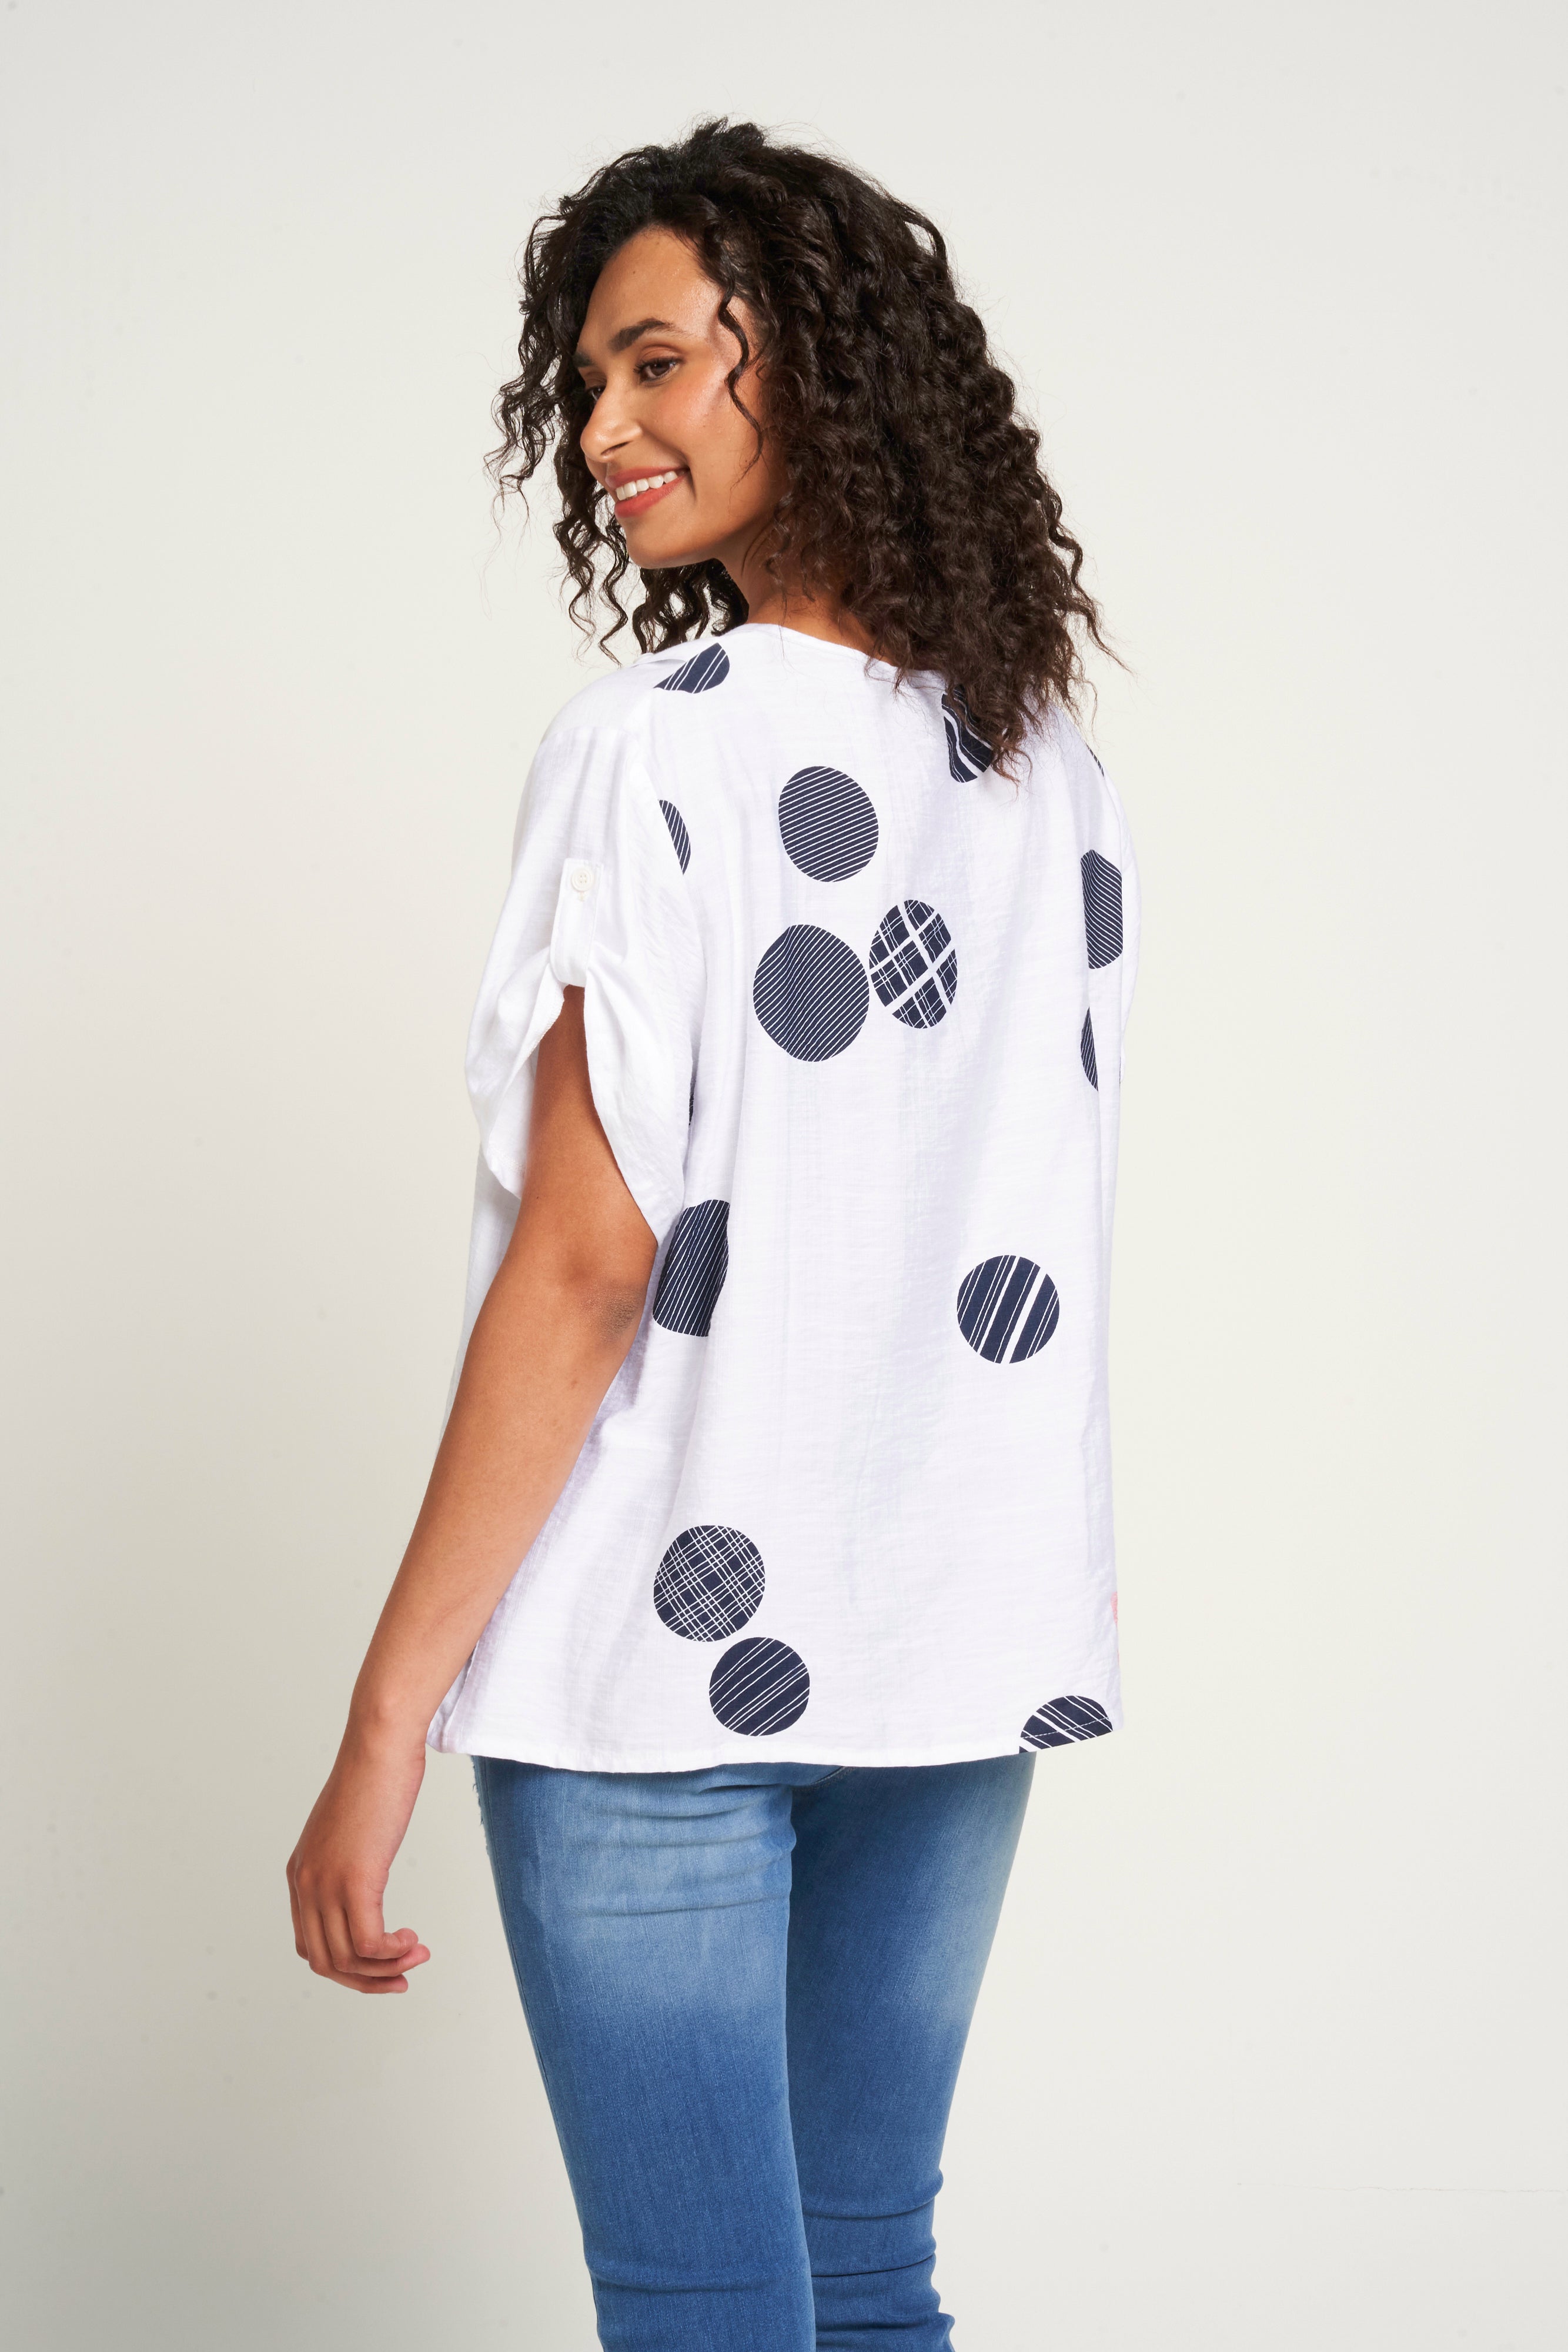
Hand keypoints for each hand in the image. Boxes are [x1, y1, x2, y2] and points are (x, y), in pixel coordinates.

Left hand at [287, 1724, 431, 1993]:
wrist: (379, 1743)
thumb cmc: (375, 1776)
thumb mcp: (350, 1828)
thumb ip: (348, 1859)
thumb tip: (364, 1880)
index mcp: (300, 1873)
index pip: (310, 1944)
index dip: (346, 1966)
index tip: (381, 1963)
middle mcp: (305, 1883)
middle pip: (325, 1961)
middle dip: (365, 1980)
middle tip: (402, 1976)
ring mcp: (326, 1883)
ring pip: (347, 1959)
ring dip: (385, 1969)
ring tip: (416, 1955)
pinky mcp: (355, 1879)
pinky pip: (369, 1943)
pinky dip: (392, 1952)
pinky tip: (412, 1939)